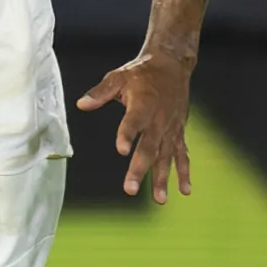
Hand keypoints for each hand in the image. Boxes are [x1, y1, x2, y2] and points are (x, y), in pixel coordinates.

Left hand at [77, 53, 193, 203]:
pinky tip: (184, 191)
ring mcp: (169, 129)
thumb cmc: (142, 73)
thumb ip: (100, 92)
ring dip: (162, 178)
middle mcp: (158, 120)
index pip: (133, 122)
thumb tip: (81, 104)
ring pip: (165, 157)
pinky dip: (184, 172)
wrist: (172, 66)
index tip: (122, 150)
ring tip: (159, 200)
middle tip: (131, 189)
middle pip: (149, 148)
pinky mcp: (178, 133)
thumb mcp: (118, 77)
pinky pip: (182, 155)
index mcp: (143, 105)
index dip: (127, 134)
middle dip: (140, 169)